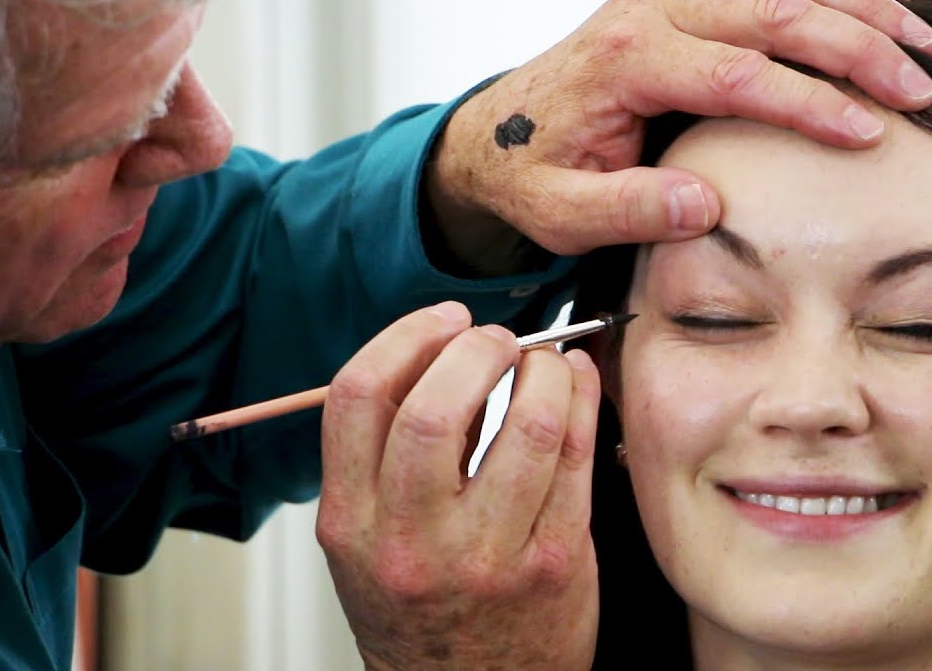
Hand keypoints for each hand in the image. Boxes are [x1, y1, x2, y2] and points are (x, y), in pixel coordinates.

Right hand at [316, 301, 601, 670]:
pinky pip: (575, 457)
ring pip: (523, 425)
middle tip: (494, 339)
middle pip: (433, 406)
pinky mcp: (553, 563)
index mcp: (350, 523)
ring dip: (540, 368)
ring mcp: (486, 556)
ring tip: (541, 359)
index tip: (439, 322)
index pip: (357, 397)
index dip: (404, 337)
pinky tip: (576, 380)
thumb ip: (378, 454)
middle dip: (473, 348)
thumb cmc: (417, 609)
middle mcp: (410, 541)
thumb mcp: (363, 540)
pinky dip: (581, 398)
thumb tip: (432, 351)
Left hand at [424, 0, 931, 271]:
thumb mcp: (560, 214)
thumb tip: (706, 206)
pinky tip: (877, 10)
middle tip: (916, 91)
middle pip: (775, 13)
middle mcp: (650, 9)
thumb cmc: (532, 173)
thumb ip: (626, 211)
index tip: (867, 133)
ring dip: (858, 6)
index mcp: (624, 61)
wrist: (498, 133)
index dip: (809, 103)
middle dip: (856, 50)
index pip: (736, 75)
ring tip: (918, 45)